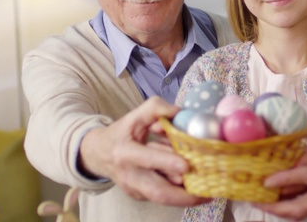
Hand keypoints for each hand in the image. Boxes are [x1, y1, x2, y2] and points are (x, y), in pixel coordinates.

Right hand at [78, 96, 209, 205]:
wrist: (98, 154)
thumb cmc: (122, 133)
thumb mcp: (135, 116)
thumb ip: (157, 108)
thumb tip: (181, 112)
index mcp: (125, 152)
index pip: (146, 159)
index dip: (166, 162)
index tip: (186, 165)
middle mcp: (129, 175)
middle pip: (157, 192)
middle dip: (183, 196)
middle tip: (208, 193)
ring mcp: (134, 189)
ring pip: (163, 197)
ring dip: (185, 195)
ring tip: (207, 191)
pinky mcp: (140, 196)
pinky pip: (162, 195)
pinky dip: (179, 192)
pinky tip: (194, 186)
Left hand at [254, 117, 306, 219]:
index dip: (287, 179)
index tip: (266, 180)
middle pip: (300, 208)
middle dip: (275, 207)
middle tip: (254, 200)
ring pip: (300, 214)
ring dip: (278, 210)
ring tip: (257, 201)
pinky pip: (304, 212)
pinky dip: (286, 209)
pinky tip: (272, 202)